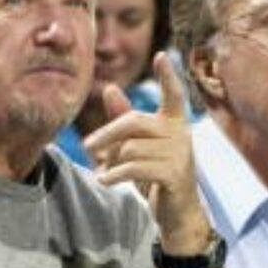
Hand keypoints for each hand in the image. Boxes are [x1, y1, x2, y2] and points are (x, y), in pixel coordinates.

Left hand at [83, 52, 208, 254]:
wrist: (175, 212)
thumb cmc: (154, 173)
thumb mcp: (137, 145)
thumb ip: (124, 118)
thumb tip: (110, 87)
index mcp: (173, 122)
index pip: (173, 94)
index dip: (167, 76)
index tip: (160, 55)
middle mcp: (180, 133)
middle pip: (132, 123)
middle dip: (106, 134)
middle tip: (87, 146)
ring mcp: (180, 153)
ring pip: (129, 149)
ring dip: (111, 163)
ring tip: (108, 173)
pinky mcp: (174, 173)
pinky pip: (133, 167)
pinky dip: (114, 174)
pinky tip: (105, 180)